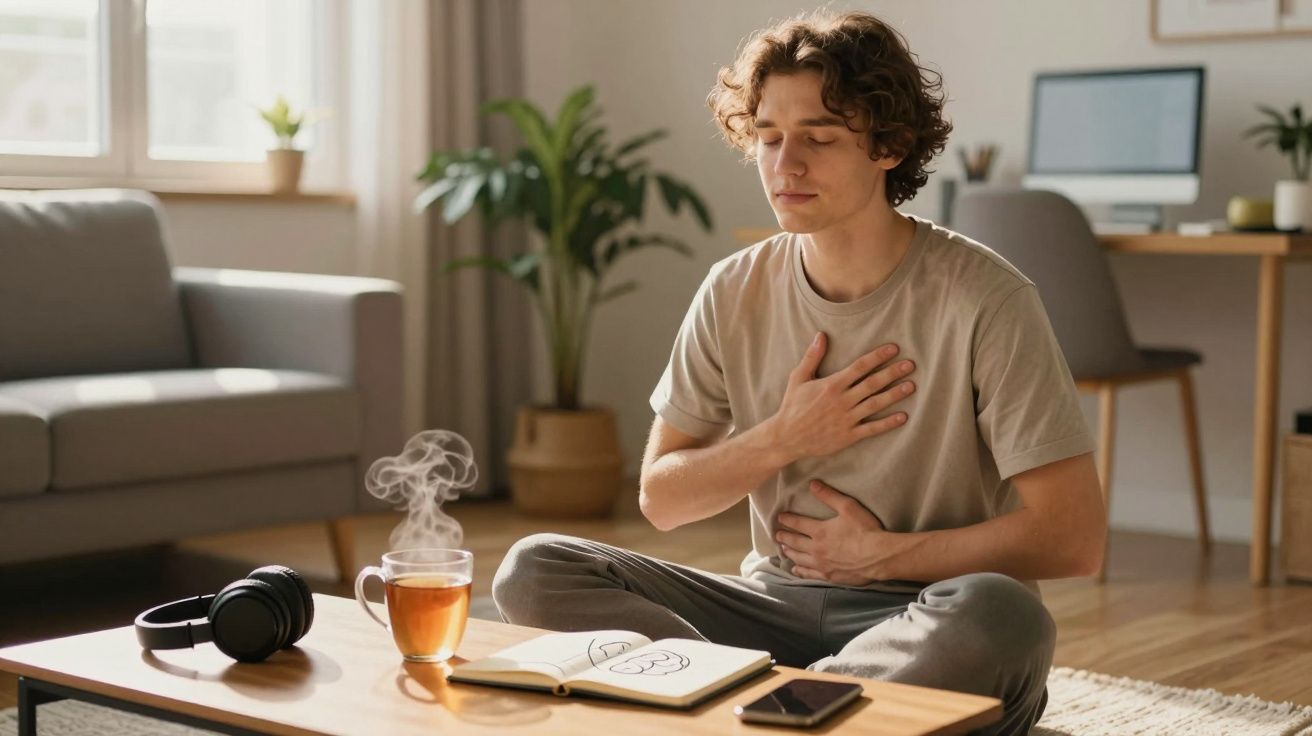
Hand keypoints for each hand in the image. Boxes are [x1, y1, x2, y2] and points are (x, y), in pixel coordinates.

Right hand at [768, 332, 915, 462]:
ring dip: (894, 395)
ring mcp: (846, 419)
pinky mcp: (848, 436)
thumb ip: (812, 356)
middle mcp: (842, 400)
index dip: (878, 357)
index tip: (894, 349)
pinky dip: (888, 423)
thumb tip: (821, 335)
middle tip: (910, 365)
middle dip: (893, 373)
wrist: (787, 437)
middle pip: (872, 383)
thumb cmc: (792, 406)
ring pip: (875, 404)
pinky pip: (872, 429)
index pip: (860, 367)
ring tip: (911, 386)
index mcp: (831, 385)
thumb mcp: (798, 378)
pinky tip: (903, 416)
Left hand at [775, 480, 895, 585]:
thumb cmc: (866, 530)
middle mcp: (817, 549)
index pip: (798, 524)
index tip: (780, 518)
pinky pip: (810, 574)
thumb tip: (812, 484)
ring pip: (799, 558)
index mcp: (820, 531)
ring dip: (790, 552)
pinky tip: (796, 570)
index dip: (788, 520)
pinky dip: (800, 571)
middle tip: (777, 535)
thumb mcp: (848, 507)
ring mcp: (822, 564)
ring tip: (783, 549)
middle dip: (785, 537)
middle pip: (795, 542)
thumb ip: (829, 495)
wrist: (878, 557)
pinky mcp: (829, 576)